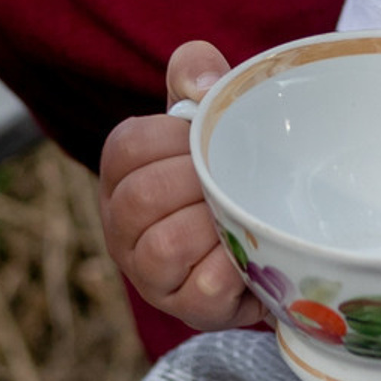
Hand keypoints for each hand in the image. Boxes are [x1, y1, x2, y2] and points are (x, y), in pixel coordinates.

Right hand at [98, 41, 261, 332]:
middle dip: (195, 183)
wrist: (260, 226)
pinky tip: (244, 254)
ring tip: (235, 215)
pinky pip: (200, 290)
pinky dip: (229, 268)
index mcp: (120, 170)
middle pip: (140, 198)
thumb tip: (202, 88)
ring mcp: (146, 271)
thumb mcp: (203, 112)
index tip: (207, 140)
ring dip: (208, 226)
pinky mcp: (183, 307)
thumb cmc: (219, 162)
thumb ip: (195, 72)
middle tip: (230, 179)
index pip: (129, 146)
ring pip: (160, 249)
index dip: (175, 140)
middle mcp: (120, 224)